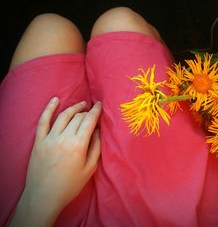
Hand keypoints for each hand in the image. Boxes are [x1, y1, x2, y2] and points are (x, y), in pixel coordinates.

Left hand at [10, 97, 101, 226]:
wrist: (44, 196)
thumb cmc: (70, 185)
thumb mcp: (90, 169)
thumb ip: (96, 148)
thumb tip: (97, 131)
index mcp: (78, 145)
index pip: (89, 121)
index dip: (96, 111)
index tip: (100, 105)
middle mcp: (64, 138)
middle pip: (78, 117)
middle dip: (87, 111)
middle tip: (92, 110)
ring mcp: (49, 138)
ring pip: (63, 116)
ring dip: (73, 108)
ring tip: (81, 105)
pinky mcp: (39, 141)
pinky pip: (43, 121)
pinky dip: (48, 109)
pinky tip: (54, 100)